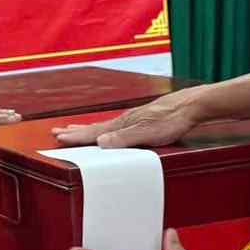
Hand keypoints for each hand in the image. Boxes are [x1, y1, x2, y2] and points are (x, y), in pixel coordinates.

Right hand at [53, 86, 208, 147]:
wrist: (191, 106)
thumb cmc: (172, 120)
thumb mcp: (148, 134)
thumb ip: (124, 139)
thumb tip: (100, 144)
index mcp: (124, 125)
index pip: (94, 132)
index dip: (77, 136)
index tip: (58, 137)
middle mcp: (125, 120)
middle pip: (95, 127)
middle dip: (76, 131)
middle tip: (57, 131)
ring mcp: (134, 118)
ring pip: (105, 126)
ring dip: (88, 128)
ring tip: (76, 129)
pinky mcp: (143, 119)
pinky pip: (117, 125)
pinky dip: (105, 128)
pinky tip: (109, 130)